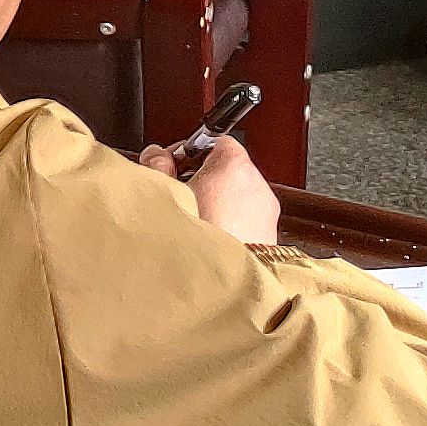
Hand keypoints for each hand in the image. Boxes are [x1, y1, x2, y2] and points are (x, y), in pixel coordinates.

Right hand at [168, 128, 281, 247]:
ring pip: (236, 197)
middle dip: (201, 180)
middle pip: (225, 170)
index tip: (174, 165)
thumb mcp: (166, 193)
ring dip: (217, 204)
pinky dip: (231, 225)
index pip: (213, 140)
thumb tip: (156, 156)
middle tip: (180, 196)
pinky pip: (246, 220)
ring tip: (194, 223)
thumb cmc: (200, 240)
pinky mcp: (270, 235)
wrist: (225, 285)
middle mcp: (256, 184)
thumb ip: (157, 166)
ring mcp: (266, 211)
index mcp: (233, 165)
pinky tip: (210, 240)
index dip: (190, 151)